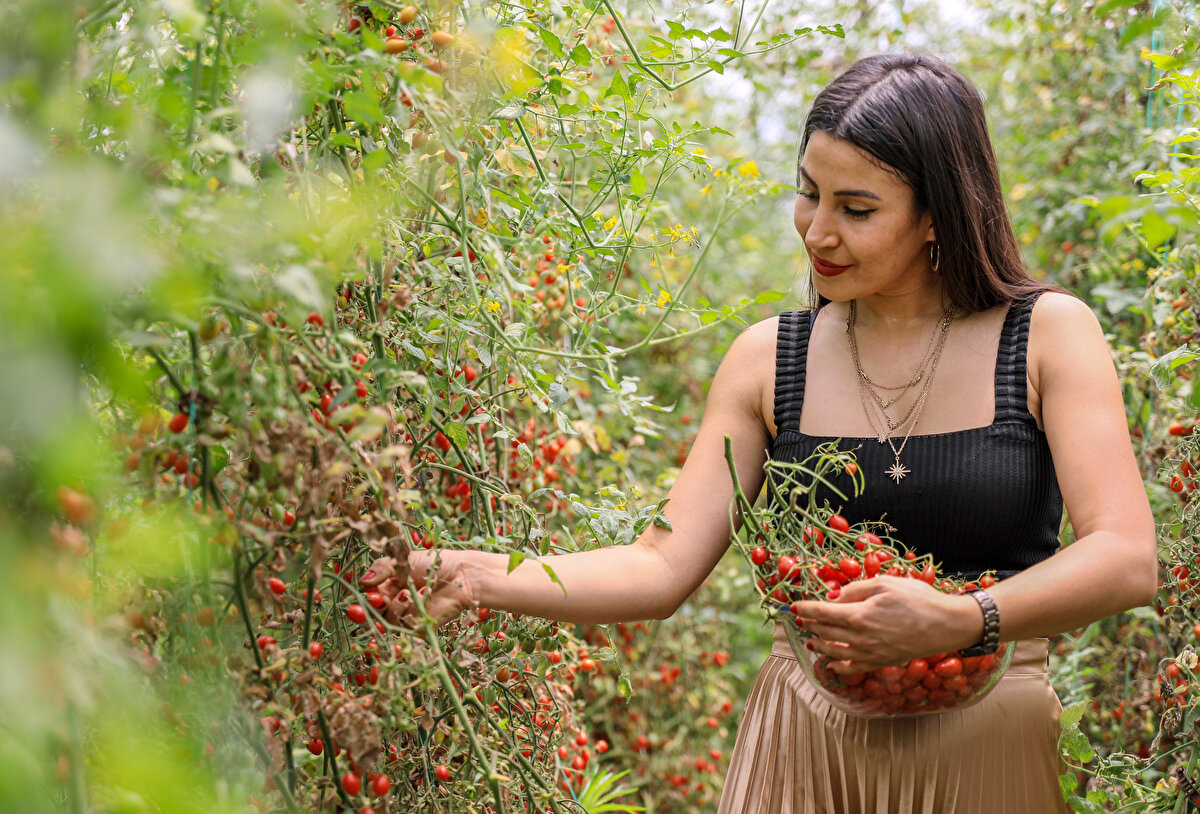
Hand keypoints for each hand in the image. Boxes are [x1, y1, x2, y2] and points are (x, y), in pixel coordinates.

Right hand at [361, 549, 481, 627]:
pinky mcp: (417, 627)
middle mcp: (394, 601)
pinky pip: (404, 624)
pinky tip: (423, 594)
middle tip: (376, 599)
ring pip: (386, 618)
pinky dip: (410, 609)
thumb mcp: (404, 560)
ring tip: (408, 592)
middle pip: (372, 611)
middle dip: (370, 607)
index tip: (366, 590)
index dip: (365, 594)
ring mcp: (405, 615)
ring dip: (395, 605)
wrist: (462, 575)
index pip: (369, 594)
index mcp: (389, 584)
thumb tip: (362, 581)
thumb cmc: (435, 563)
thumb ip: (382, 569)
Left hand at [790, 576, 981, 673]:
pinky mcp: (882, 662)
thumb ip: (854, 590)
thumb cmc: (918, 599)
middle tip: (801, 620)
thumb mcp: (884, 583)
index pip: (822, 613)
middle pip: (826, 632)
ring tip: (811, 640)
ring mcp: (871, 653)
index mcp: (859, 614)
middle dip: (810, 625)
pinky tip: (831, 664)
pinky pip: (854, 668)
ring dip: (819, 645)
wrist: (947, 625)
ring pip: (835, 652)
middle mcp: (861, 637)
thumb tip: (832, 597)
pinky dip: (839, 667)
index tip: (794, 606)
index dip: (805, 609)